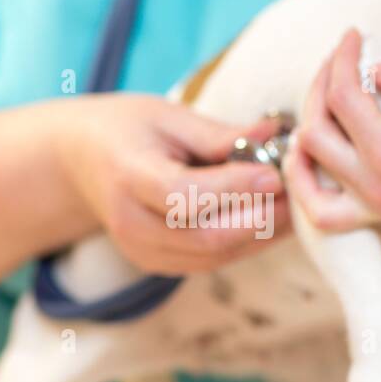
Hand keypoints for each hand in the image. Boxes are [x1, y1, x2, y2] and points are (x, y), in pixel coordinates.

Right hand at [58, 95, 289, 274]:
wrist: (80, 162)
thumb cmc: (129, 129)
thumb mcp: (168, 116)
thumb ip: (221, 134)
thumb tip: (278, 135)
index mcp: (127, 175)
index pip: (183, 195)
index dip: (233, 190)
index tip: (275, 174)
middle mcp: (130, 223)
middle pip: (204, 237)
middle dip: (260, 219)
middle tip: (300, 194)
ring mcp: (141, 251)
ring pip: (213, 257)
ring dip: (261, 236)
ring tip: (295, 206)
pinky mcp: (156, 264)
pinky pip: (210, 262)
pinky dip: (246, 244)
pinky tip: (272, 221)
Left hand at [286, 31, 380, 252]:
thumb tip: (373, 71)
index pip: (343, 95)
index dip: (341, 58)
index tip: (352, 36)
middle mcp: (372, 182)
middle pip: (316, 128)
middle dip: (319, 85)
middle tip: (338, 60)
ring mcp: (370, 204)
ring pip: (308, 167)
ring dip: (306, 126)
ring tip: (322, 98)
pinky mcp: (376, 215)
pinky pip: (321, 211)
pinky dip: (303, 183)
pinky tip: (303, 157)